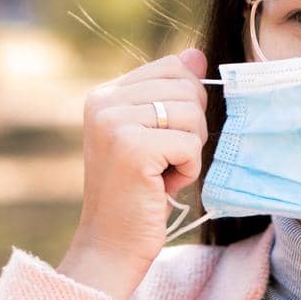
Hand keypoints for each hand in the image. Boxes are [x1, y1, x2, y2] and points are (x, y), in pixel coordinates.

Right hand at [57, 48, 209, 299]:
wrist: (110, 245)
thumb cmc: (135, 193)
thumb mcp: (152, 135)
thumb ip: (170, 93)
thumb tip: (196, 54)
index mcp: (104, 94)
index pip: (173, 67)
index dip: (186, 103)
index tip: (164, 137)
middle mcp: (103, 102)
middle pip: (187, 88)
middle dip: (190, 129)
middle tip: (162, 161)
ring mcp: (114, 123)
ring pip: (192, 114)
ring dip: (189, 151)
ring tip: (159, 173)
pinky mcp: (132, 148)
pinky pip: (190, 145)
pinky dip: (188, 170)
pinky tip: (161, 186)